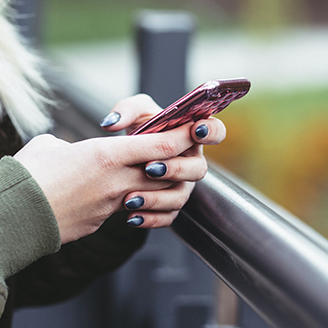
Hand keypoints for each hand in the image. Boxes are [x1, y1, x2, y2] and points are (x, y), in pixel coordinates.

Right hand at [14, 124, 203, 243]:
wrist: (11, 217)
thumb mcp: (50, 146)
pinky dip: (136, 204)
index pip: (162, 144)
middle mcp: (116, 181)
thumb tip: (73, 152)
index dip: (182, 135)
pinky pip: (131, 212)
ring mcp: (111, 205)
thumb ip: (73, 145)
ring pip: (153, 194)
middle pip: (167, 171)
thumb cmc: (26, 175)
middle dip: (178, 161)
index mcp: (106, 155)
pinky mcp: (101, 222)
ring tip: (152, 175)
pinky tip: (127, 198)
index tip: (192, 127)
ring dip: (159, 186)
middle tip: (177, 151)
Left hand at [99, 94, 226, 228]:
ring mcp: (183, 185)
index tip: (195, 130)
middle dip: (175, 169)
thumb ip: (126, 110)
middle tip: (150, 168)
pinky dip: (149, 218)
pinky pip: (167, 217)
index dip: (211, 131)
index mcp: (191, 135)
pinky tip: (131, 216)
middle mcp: (191, 162)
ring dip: (157, 198)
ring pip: (180, 197)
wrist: (125, 157)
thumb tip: (111, 124)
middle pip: (198, 169)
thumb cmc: (139, 129)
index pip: (215, 131)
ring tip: (131, 198)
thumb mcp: (134, 113)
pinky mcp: (170, 205)